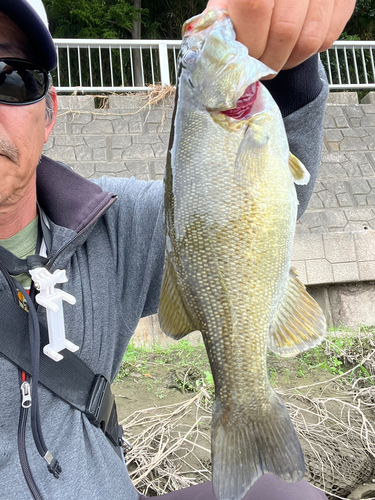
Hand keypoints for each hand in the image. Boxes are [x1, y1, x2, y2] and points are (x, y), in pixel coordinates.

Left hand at [205, 0, 355, 75]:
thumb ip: (219, 18)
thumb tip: (211, 52)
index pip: (255, 8)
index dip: (249, 41)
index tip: (244, 58)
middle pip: (284, 30)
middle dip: (268, 59)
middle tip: (259, 66)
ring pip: (309, 40)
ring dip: (288, 61)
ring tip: (275, 59)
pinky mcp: (344, 0)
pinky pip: (327, 39)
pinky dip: (309, 52)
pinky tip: (294, 47)